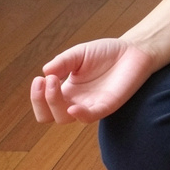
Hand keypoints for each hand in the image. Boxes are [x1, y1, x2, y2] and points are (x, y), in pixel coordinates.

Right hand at [31, 39, 155, 124]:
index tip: (40, 78)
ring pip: (64, 118)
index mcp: (67, 91)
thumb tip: (45, 72)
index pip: (43, 105)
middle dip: (41, 101)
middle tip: (47, 80)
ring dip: (54, 103)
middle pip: (48, 116)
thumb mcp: (79, 53)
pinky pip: (90, 117)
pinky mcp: (107, 105)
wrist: (133, 50)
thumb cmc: (106, 53)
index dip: (37, 97)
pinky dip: (80, 115)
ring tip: (55, 81)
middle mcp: (76, 101)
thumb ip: (62, 62)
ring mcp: (90, 105)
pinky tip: (72, 107)